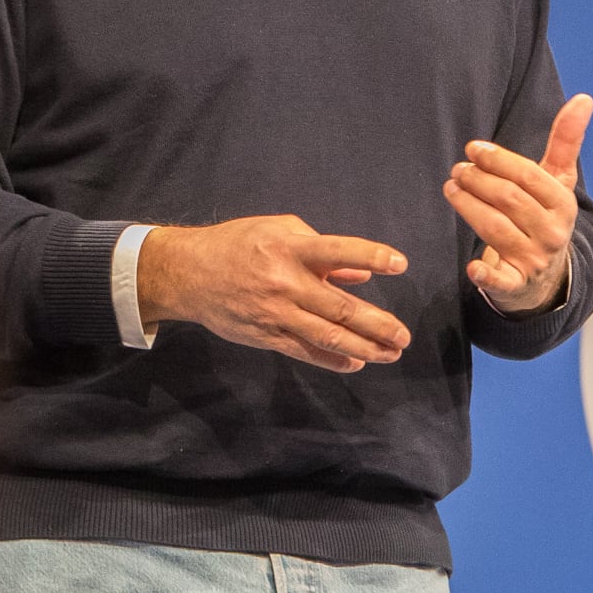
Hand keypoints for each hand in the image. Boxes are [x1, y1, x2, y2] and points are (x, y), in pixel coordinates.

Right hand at [135, 216, 410, 372]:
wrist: (188, 273)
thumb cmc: (239, 244)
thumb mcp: (279, 230)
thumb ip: (322, 250)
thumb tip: (362, 273)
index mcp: (290, 248)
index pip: (338, 251)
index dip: (371, 255)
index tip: (400, 264)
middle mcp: (285, 282)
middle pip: (339, 307)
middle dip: (377, 324)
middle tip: (404, 335)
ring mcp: (276, 313)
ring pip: (327, 335)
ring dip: (364, 347)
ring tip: (391, 353)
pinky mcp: (266, 335)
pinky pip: (305, 351)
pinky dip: (333, 359)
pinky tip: (356, 363)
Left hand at [446, 94, 592, 315]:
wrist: (548, 274)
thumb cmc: (546, 215)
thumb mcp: (558, 180)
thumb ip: (566, 140)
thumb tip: (583, 98)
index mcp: (563, 204)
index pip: (527, 176)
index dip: (498, 160)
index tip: (473, 149)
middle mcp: (552, 232)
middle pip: (508, 200)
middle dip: (478, 180)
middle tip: (457, 169)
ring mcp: (534, 259)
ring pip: (495, 229)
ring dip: (468, 207)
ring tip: (451, 188)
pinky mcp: (516, 284)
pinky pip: (500, 281)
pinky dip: (486, 275)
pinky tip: (472, 267)